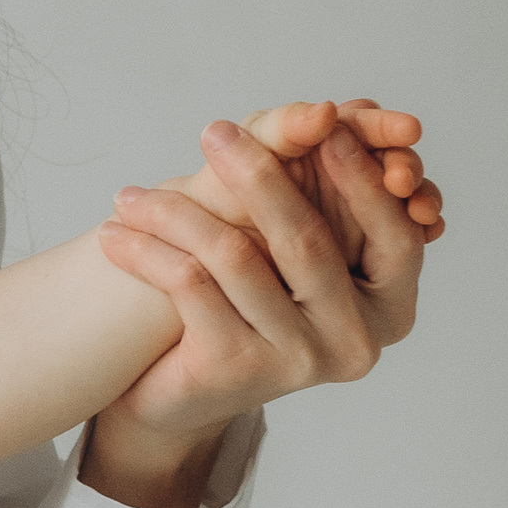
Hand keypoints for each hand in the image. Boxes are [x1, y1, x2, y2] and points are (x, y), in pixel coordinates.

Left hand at [83, 99, 441, 507]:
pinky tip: (114, 236)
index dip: (359, 178)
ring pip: (235, 256)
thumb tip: (322, 111)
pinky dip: (146, 250)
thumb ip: (316, 194)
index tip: (321, 122)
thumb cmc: (244, 307)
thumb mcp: (286, 255)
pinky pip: (190, 285)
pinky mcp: (239, 369)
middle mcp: (354, 339)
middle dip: (257, 174)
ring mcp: (299, 360)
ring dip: (174, 212)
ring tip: (130, 195)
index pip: (393, 234)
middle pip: (306, 240)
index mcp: (388, 307)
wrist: (180, 396)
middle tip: (214, 130)